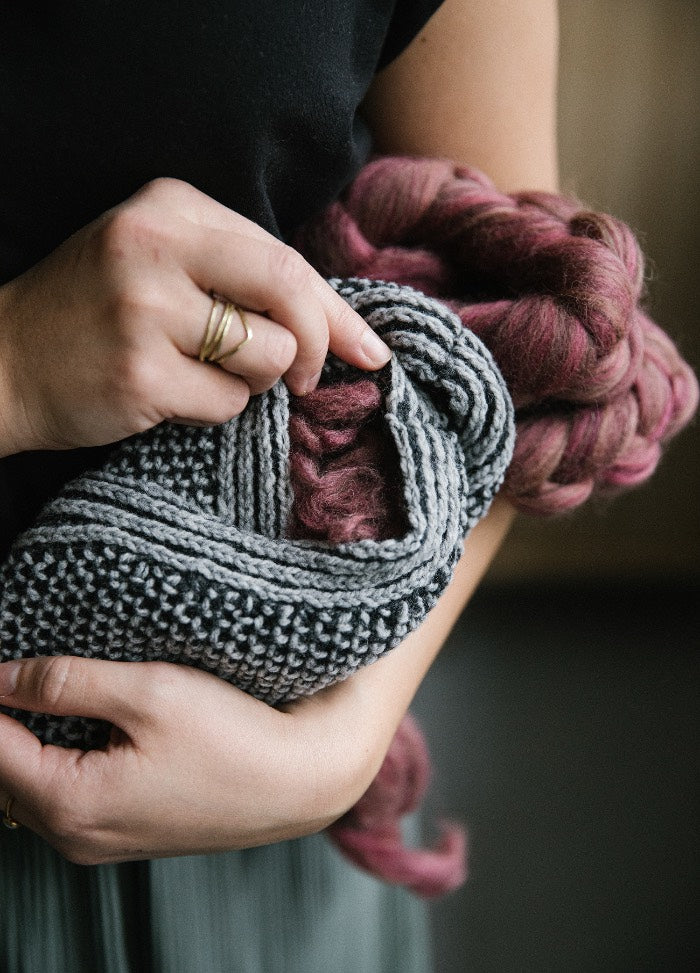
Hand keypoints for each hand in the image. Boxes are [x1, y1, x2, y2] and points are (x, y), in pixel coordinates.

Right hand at [0, 178, 390, 455]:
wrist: (5, 361)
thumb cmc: (100, 315)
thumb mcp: (165, 265)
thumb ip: (245, 277)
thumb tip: (349, 331)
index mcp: (171, 206)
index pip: (286, 257)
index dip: (336, 311)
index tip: (370, 350)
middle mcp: (157, 244)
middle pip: (289, 290)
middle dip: (316, 345)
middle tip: (305, 380)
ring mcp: (144, 308)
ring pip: (267, 354)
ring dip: (252, 381)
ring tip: (197, 372)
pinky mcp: (139, 371)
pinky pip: (229, 403)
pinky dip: (214, 410)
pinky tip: (168, 394)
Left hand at [0, 655, 383, 864]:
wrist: (303, 780)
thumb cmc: (235, 738)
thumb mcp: (149, 694)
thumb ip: (65, 683)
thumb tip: (0, 675)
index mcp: (72, 803)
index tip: (2, 655)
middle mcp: (78, 836)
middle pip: (6, 772)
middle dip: (7, 718)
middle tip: (20, 667)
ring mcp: (104, 840)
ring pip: (34, 786)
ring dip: (31, 739)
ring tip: (46, 688)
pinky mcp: (129, 831)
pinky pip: (68, 796)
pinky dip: (59, 758)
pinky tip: (82, 722)